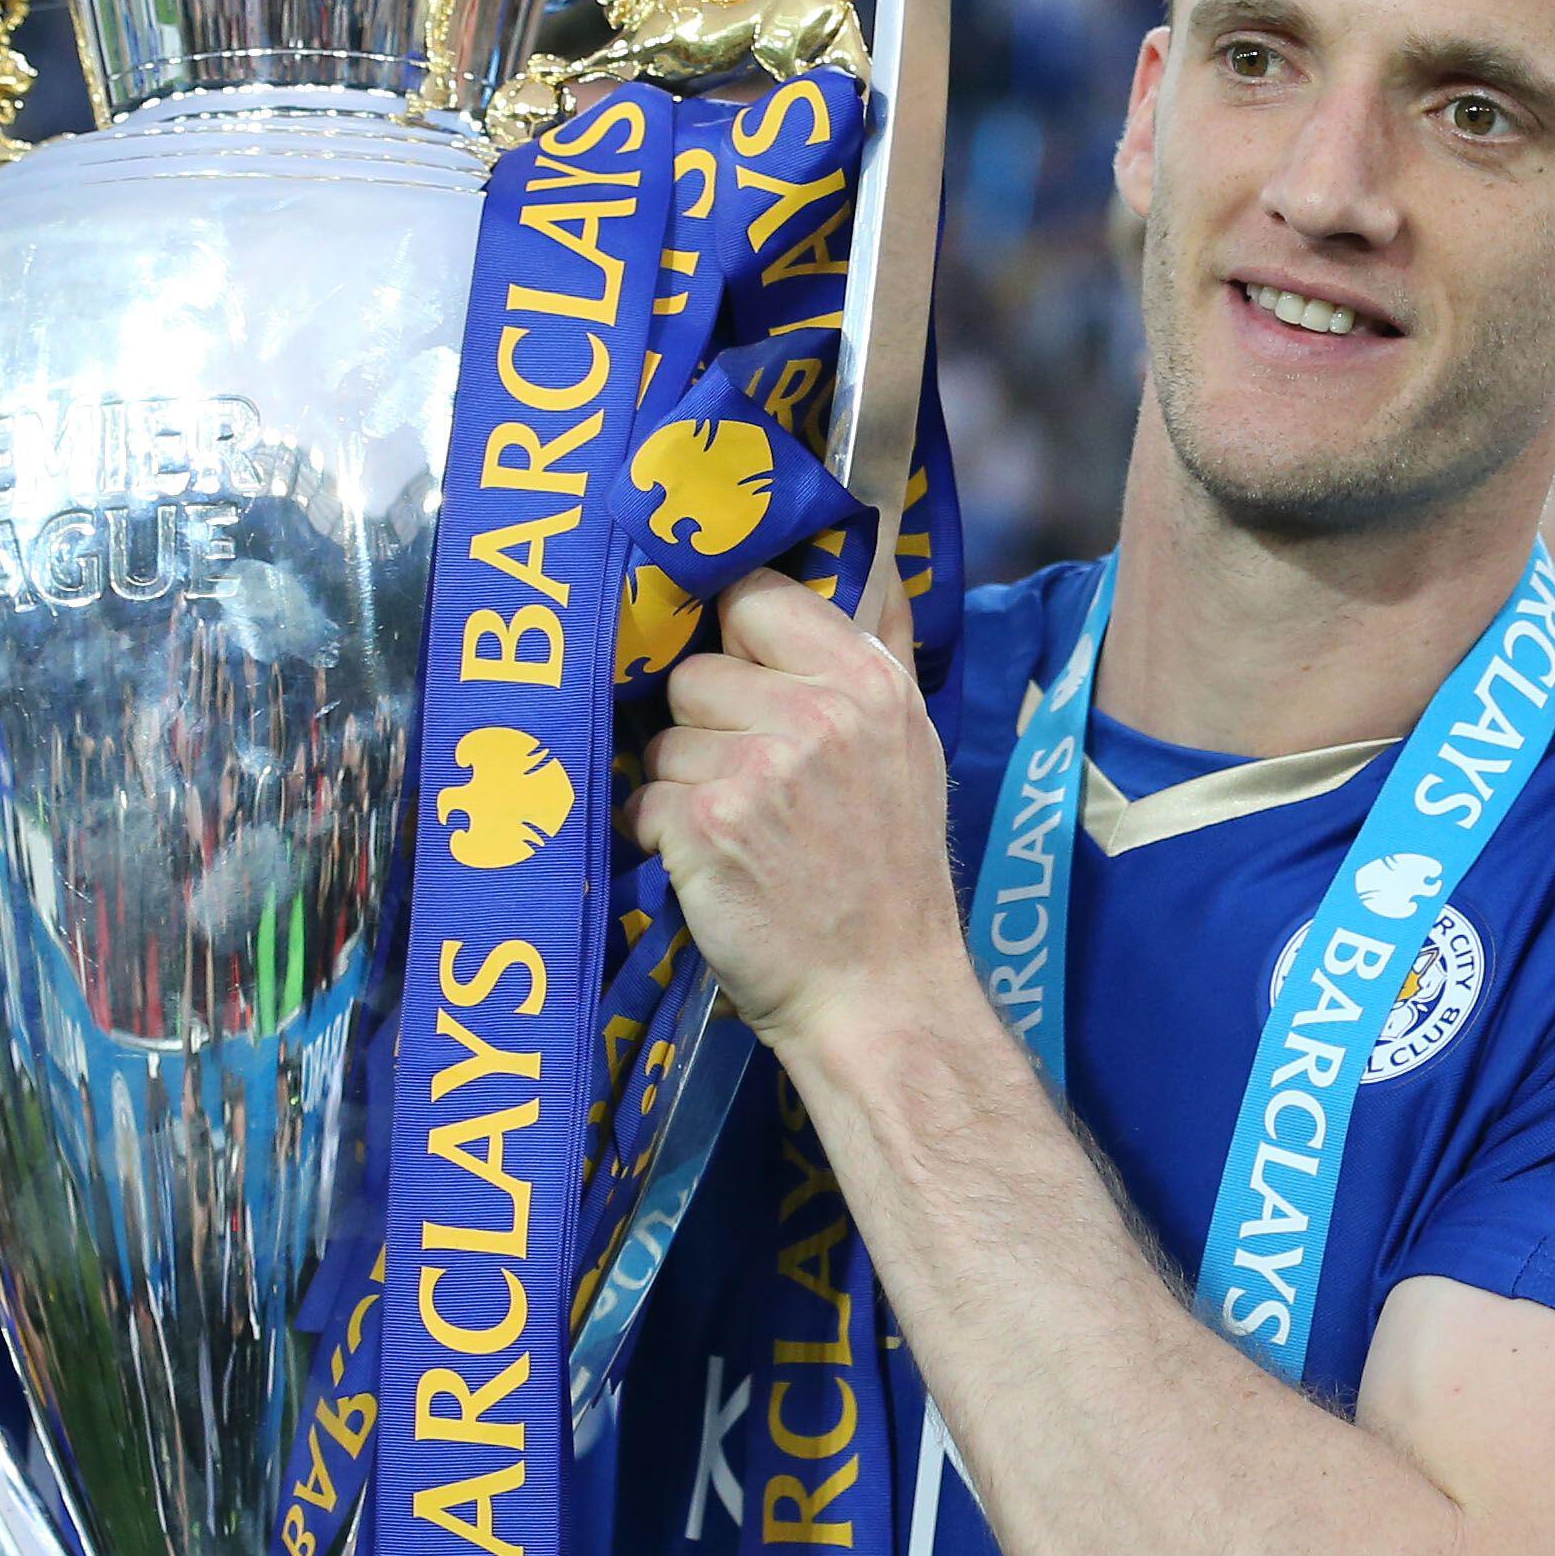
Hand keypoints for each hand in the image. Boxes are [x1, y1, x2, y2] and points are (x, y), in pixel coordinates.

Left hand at [626, 567, 967, 1069]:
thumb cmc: (889, 876)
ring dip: (682, 786)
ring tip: (740, 835)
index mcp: (868, 682)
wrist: (879, 996)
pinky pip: (643, 799)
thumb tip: (873, 559)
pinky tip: (710, 867)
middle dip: (707, 726)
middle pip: (697, 672)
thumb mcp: (911, 747)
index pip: (755, 598)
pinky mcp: (704, 826)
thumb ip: (881, 647)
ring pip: (663, 739)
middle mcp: (816, 714)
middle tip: (755, 787)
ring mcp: (756, 768)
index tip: (746, 683)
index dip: (738, 642)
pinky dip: (660, 836)